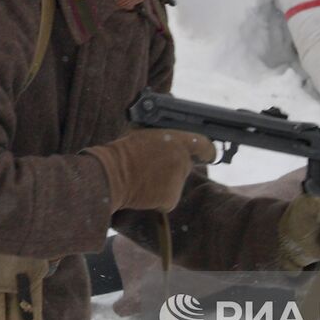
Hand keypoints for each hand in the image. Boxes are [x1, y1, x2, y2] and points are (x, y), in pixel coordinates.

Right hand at [84, 128, 217, 212]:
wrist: (112, 175)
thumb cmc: (123, 151)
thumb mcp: (144, 132)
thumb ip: (162, 131)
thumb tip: (170, 120)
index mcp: (177, 140)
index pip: (204, 145)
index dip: (207, 150)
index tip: (207, 154)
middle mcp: (182, 160)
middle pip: (186, 166)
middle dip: (175, 167)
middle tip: (155, 166)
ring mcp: (178, 181)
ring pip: (176, 183)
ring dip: (165, 183)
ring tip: (144, 177)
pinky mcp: (171, 199)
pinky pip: (168, 199)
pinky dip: (158, 198)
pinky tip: (144, 190)